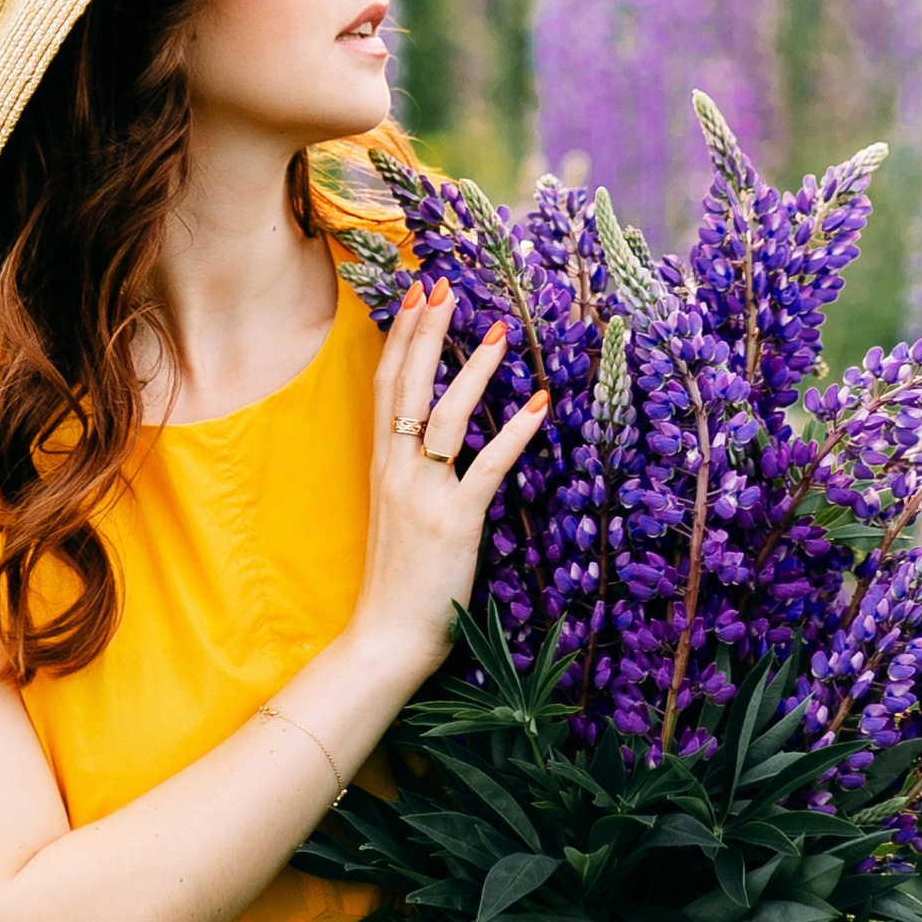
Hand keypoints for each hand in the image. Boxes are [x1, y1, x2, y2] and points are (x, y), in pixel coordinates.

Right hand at [351, 279, 546, 686]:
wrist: (386, 637)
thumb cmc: (397, 579)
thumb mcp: (394, 512)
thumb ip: (407, 472)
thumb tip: (429, 438)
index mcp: (381, 465)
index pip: (384, 384)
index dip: (401, 336)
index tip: (416, 293)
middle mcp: (396, 470)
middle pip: (406, 385)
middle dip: (426, 331)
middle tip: (444, 284)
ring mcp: (423, 495)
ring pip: (445, 415)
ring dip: (472, 369)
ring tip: (498, 330)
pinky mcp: (455, 522)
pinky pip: (487, 466)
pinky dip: (516, 432)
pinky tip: (541, 405)